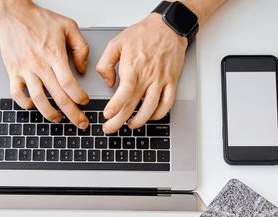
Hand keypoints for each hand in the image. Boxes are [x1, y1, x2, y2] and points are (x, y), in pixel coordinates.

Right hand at [0, 1, 89, 128]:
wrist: (13, 15)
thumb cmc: (39, 20)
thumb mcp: (68, 26)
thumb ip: (80, 47)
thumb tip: (82, 69)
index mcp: (54, 54)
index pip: (68, 83)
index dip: (79, 97)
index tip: (85, 102)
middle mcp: (39, 65)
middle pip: (57, 96)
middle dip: (72, 113)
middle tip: (81, 122)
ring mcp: (24, 70)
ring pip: (38, 99)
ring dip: (50, 113)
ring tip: (59, 119)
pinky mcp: (13, 72)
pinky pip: (17, 94)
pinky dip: (25, 104)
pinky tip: (34, 105)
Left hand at [96, 13, 186, 133]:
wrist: (168, 27)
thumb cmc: (142, 34)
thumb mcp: (116, 43)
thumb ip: (106, 63)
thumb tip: (107, 82)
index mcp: (133, 67)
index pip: (125, 91)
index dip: (116, 105)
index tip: (107, 115)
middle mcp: (148, 76)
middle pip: (133, 105)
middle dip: (119, 121)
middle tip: (109, 129)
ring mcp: (161, 81)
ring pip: (151, 108)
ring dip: (139, 121)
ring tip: (129, 125)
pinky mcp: (171, 82)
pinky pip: (167, 103)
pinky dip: (158, 114)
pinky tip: (149, 117)